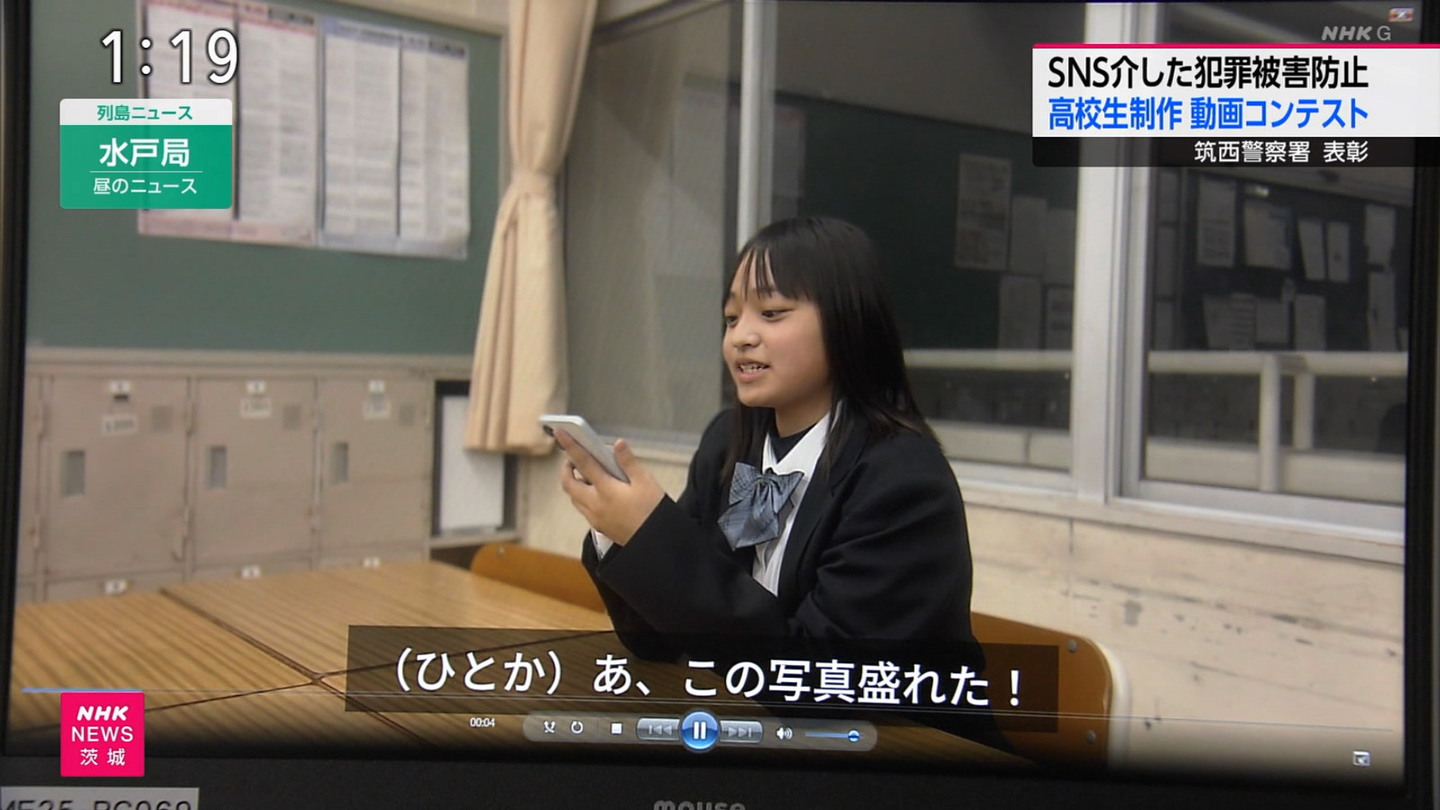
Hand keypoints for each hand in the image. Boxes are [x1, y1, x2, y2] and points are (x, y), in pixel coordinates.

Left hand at [556, 430, 664, 545]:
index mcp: (606, 489)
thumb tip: (617, 444)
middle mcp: (595, 504)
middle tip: (573, 460)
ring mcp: (595, 518)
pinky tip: (598, 495)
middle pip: (569, 484)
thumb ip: (629, 462)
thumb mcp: (646, 482)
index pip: (583, 463)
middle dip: (566, 470)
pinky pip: (583, 509)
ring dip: (574, 485)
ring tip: (586, 476)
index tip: (560, 433)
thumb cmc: (653, 511)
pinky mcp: (600, 527)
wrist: (655, 543)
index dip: (570, 446)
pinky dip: (583, 498)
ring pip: (574, 499)